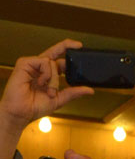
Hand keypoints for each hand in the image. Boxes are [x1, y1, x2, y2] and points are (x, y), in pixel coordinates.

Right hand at [0, 40, 93, 158]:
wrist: (21, 113)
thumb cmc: (35, 107)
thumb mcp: (59, 99)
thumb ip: (73, 92)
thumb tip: (90, 90)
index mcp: (47, 75)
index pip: (60, 61)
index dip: (69, 53)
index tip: (80, 47)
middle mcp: (39, 68)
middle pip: (54, 51)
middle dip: (66, 46)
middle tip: (79, 45)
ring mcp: (32, 64)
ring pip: (52, 62)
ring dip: (54, 79)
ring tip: (48, 91)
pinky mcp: (24, 63)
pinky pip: (43, 62)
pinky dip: (46, 74)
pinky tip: (40, 83)